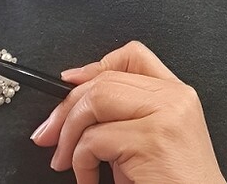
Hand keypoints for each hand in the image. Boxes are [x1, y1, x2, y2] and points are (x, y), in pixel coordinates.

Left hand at [31, 41, 225, 183]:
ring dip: (68, 135)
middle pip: (105, 79)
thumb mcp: (151, 140)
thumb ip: (125, 116)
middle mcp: (174, 96)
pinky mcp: (152, 139)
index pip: (133, 55)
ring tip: (66, 160)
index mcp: (176, 93)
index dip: (95, 66)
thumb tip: (77, 103)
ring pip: (96, 101)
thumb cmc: (175, 183)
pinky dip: (80, 162)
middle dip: (66, 107)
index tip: (69, 83)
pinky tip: (89, 178)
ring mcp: (165, 114)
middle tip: (49, 134)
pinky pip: (95, 139)